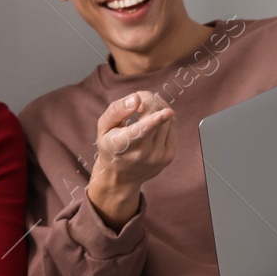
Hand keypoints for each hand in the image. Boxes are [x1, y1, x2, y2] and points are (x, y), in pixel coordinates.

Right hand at [88, 91, 175, 229]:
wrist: (120, 177)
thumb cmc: (111, 146)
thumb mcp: (103, 128)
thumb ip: (116, 110)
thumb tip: (136, 98)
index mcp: (122, 145)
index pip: (140, 131)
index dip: (155, 120)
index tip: (168, 112)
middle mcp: (142, 153)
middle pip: (156, 113)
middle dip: (149, 99)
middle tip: (138, 99)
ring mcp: (158, 156)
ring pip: (168, 118)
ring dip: (158, 106)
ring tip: (144, 109)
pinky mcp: (169, 156)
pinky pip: (173, 126)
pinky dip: (166, 117)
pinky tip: (155, 118)